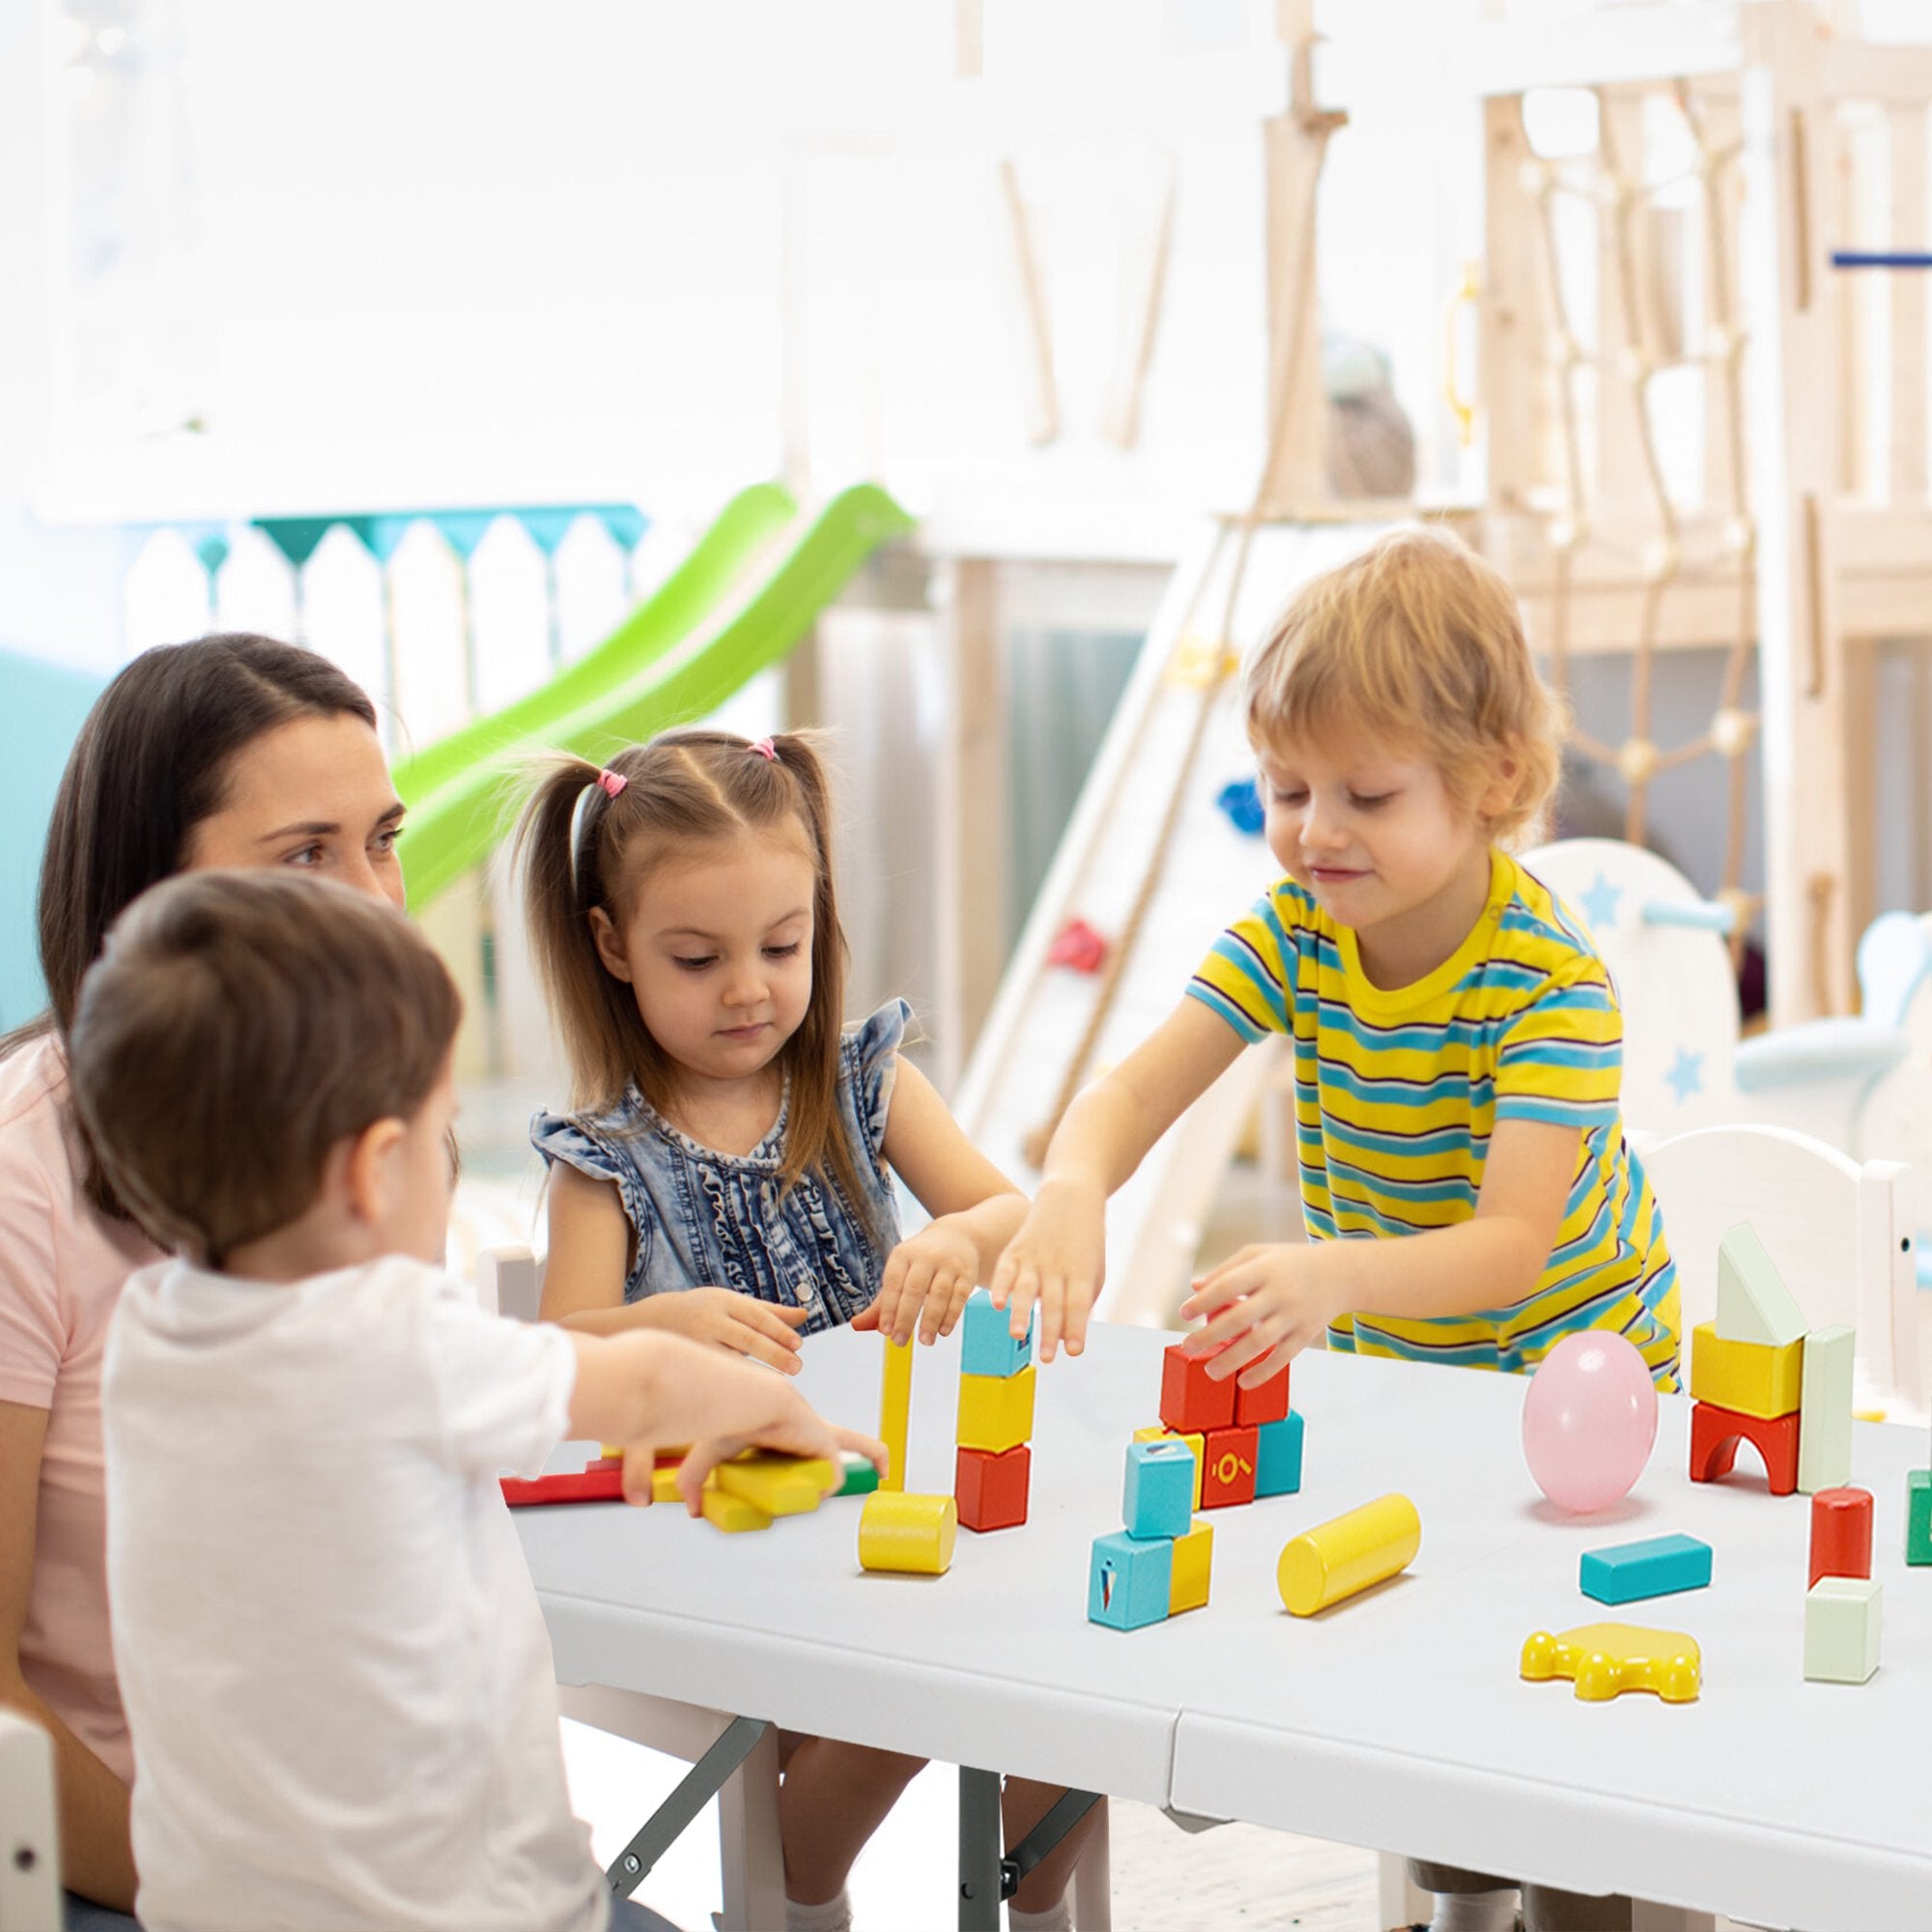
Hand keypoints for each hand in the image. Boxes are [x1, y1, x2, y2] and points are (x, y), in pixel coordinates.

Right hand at [648, 1287, 810, 1373]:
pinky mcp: (686, 1363)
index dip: (779, 1330)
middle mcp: (709, 1320)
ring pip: (730, 1360)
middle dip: (773, 1353)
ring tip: (779, 1386)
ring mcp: (695, 1343)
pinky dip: (733, 1385)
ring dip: (756, 1373)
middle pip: (747, 1337)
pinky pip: (714, 1375)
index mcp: (723, 1301)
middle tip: (797, 1367)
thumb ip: (768, 1312)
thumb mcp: (731, 1304)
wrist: (646, 1322)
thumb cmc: (701, 1312)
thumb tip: (805, 1316)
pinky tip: (751, 1396)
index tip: (799, 1345)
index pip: (757, 1316)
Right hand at [673, 1399, 888, 1513]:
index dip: (831, 1449)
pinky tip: (809, 1492)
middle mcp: (815, 1433)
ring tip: (805, 1488)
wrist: (744, 1398)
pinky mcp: (824, 1444)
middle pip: (859, 1442)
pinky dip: (825, 1487)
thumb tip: (692, 1511)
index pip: (824, 1437)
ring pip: (844, 1463)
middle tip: (883, 1472)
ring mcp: (821, 1438)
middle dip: (872, 1454)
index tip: (836, 1459)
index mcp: (795, 1431)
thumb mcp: (712, 1452)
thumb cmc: (730, 1414)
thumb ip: (697, 1479)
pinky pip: (833, 1476)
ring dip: (838, 1479)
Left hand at [856, 1220, 980, 1344]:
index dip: (888, 1308)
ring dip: (931, 1320)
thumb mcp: (899, 1274)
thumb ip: (880, 1303)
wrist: (958, 1237)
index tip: (885, 1331)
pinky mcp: (967, 1273)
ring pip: (939, 1293)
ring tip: (925, 1341)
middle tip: (900, 1342)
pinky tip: (943, 1331)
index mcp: (903, 1255)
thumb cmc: (920, 1264)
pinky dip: (951, 1316)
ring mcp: (949, 1263)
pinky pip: (959, 1296)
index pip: (893, 1283)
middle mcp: (926, 1256)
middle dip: (906, 1317)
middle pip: (914, 1289)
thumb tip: (856, 1325)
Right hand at [986, 1177, 1105, 1363]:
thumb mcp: (1094, 1270)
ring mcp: (1034, 1257)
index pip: (1078, 1304)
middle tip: (1046, 1358)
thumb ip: (1083, 1301)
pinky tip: (996, 1304)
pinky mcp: (1016, 1250)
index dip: (1076, 1328)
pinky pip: (1005, 1271)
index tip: (1074, 1351)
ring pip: (1026, 1288)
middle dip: (1049, 1332)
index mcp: (1080, 1272)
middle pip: (1053, 1302)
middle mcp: (1056, 1265)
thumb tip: (1070, 1336)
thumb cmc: (1085, 1243)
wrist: (1071, 1199)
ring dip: (1021, 1313)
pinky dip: (999, 1287)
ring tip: (1017, 1335)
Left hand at [1178, 1243, 1343, 1384]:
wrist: (1339, 1274)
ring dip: (1231, 1360)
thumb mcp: (1258, 1255)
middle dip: (1210, 1335)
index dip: (1203, 1301)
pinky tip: (1243, 1382)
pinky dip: (1262, 1372)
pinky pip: (1282, 1358)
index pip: (1227, 1286)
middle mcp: (1279, 1293)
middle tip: (1188, 1346)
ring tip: (1210, 1371)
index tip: (1184, 1313)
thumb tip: (1194, 1287)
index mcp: (1264, 1269)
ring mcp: (1294, 1316)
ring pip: (1259, 1343)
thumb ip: (1225, 1270)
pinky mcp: (1305, 1335)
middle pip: (1239, 1318)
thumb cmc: (1289, 1263)